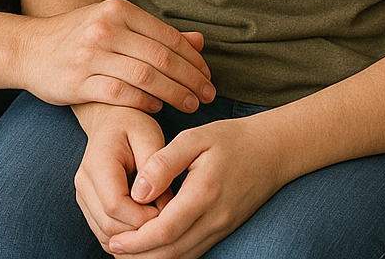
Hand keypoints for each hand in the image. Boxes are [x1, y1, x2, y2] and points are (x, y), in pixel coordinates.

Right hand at [17, 0, 213, 112]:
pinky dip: (143, 102)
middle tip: (209, 96)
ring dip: (173, 93)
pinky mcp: (77, 80)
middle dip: (190, 79)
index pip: (167, 36)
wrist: (29, 48)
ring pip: (144, 76)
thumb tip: (199, 42)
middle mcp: (106, 28)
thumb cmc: (79, 37)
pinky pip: (119, 94)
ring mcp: (90, 54)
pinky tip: (157, 109)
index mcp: (119, 10)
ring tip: (191, 105)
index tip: (209, 76)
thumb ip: (155, 34)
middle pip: (161, 57)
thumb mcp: (115, 24)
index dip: (193, 59)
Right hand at [74, 105, 171, 247]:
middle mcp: (84, 182)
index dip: (143, 217)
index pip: (115, 205)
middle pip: (109, 225)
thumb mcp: (149, 136)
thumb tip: (161, 206)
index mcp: (98, 163)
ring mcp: (83, 195)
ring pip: (105, 235)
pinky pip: (104, 234)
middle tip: (167, 220)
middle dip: (141, 231)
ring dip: (134, 238)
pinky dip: (125, 238)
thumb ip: (156, 169)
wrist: (112, 119)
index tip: (168, 211)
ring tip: (157, 222)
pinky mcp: (88, 205)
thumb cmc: (133, 125)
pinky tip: (145, 226)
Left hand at [106, 116, 286, 257]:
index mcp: (204, 194)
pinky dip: (172, 254)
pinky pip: (195, 251)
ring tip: (127, 251)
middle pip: (172, 253)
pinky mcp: (225, 229)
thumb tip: (137, 191)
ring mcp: (223, 228)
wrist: (272, 150)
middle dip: (139, 256)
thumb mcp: (195, 138)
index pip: (165, 231)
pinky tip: (154, 246)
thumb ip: (163, 163)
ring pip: (184, 257)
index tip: (113, 240)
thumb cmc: (231, 138)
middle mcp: (215, 219)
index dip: (136, 241)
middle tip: (112, 248)